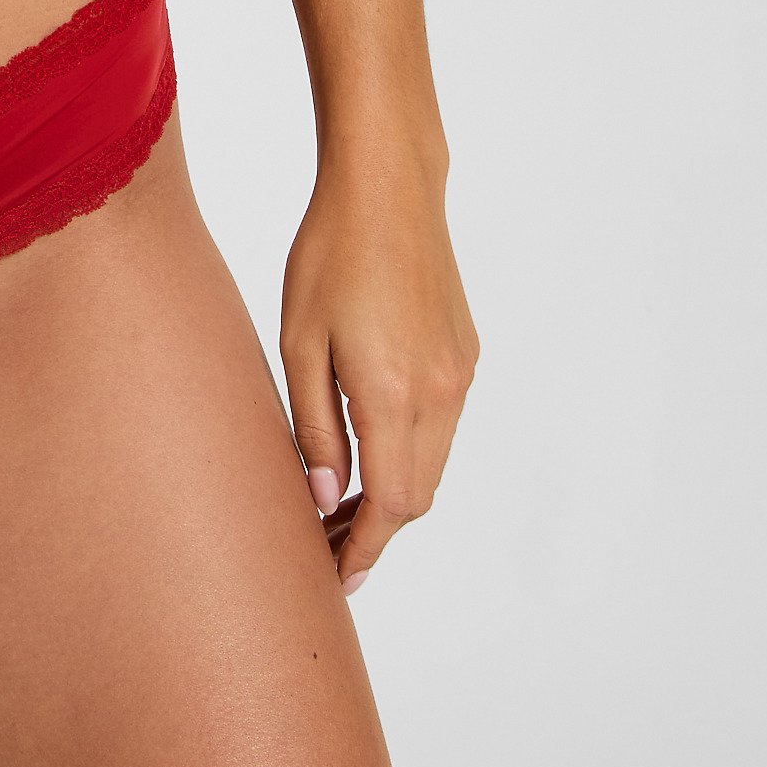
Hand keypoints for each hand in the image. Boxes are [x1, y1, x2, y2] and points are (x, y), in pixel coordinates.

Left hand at [280, 147, 477, 596]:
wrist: (388, 185)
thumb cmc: (330, 253)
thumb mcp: (300, 342)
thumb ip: (316, 427)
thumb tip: (326, 499)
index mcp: (394, 395)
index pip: (390, 507)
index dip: (363, 551)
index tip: (334, 580)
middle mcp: (440, 393)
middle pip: (417, 495)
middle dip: (374, 530)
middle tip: (324, 545)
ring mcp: (460, 372)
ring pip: (432, 462)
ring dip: (394, 490)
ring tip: (340, 500)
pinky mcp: (465, 352)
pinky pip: (443, 423)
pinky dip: (411, 448)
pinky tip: (371, 441)